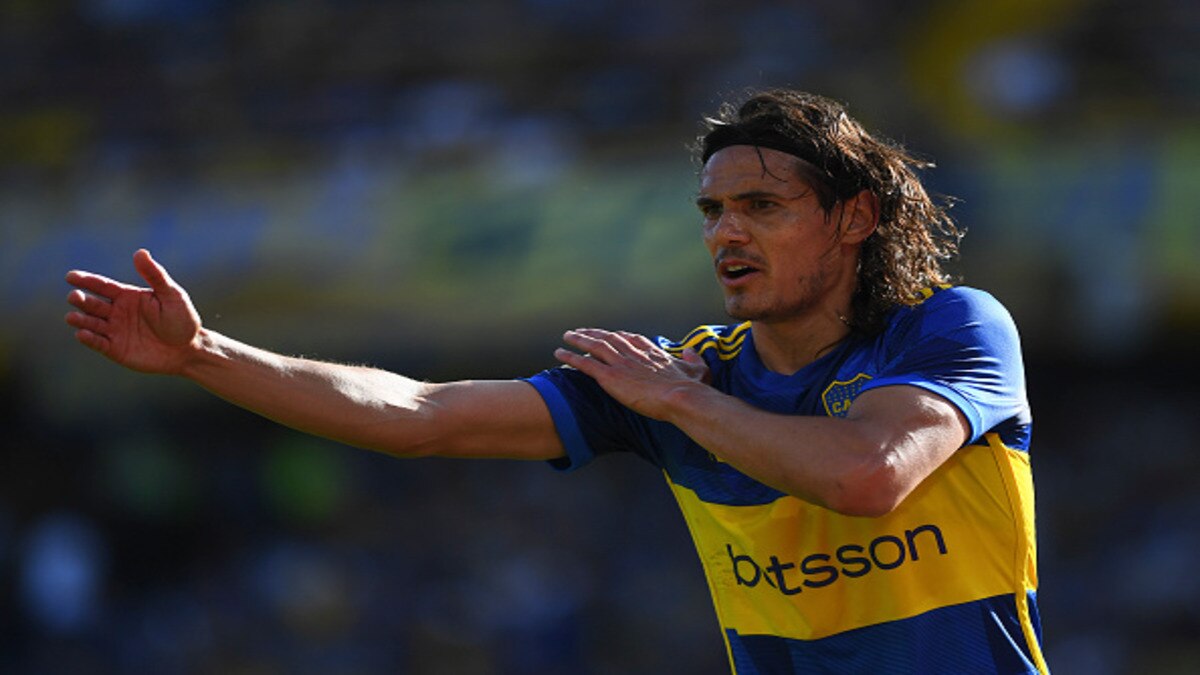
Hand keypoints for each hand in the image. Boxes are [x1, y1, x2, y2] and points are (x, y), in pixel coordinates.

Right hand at [65, 249, 202, 374]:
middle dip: (81, 300)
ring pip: (92, 323)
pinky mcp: (116, 349)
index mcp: (127, 296)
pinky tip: (82, 334)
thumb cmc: (182, 318)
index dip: (86, 281)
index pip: (102, 286)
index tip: (70, 276)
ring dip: (81, 320)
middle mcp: (117, 312)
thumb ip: (155, 275)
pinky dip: (89, 339)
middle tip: (74, 297)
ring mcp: (115, 331)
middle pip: (93, 304)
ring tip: (72, 317)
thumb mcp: (171, 294)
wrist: (189, 349)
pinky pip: (99, 343)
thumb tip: (140, 252)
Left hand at [554, 328, 710, 420]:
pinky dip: (571, 358)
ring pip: (594, 346)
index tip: (609, 334)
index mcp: (651, 352)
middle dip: (593, 333)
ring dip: (578, 339)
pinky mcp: (611, 377)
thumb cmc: (690, 389)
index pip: (630, 339)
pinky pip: (585, 364)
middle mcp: (633, 353)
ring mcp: (621, 364)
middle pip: (608, 338)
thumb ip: (693, 359)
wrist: (681, 397)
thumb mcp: (697, 370)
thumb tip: (692, 352)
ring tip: (567, 336)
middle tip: (580, 331)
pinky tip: (559, 354)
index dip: (617, 336)